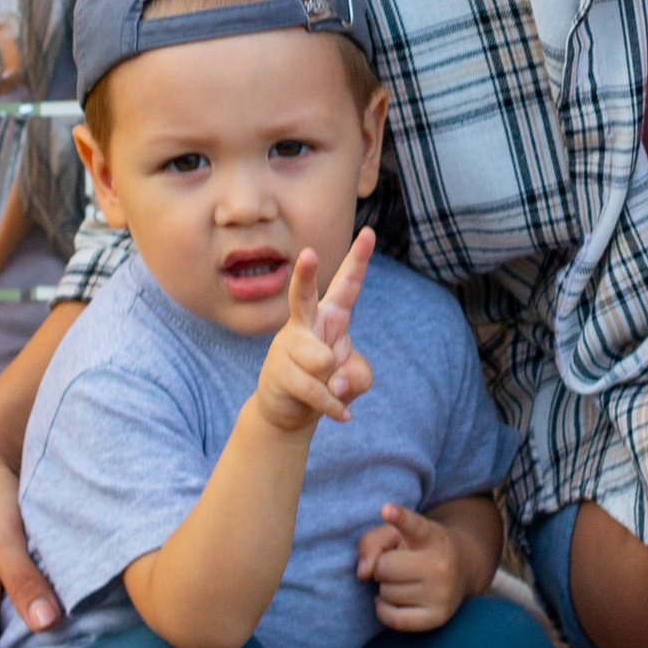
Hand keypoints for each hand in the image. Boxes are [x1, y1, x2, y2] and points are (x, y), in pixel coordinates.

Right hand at [254, 229, 375, 438]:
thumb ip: (358, 374)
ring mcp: (288, 347)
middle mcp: (305, 324)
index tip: (369, 233)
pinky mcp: (278, 372)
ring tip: (328, 390)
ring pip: (322, 361)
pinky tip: (342, 415)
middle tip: (308, 254)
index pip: (346, 284)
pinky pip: (316, 390)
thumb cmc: (326, 382)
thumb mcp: (355, 377)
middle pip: (303, 296)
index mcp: (330, 316)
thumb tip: (335, 381)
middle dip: (304, 275)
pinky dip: (333, 406)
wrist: (291, 412)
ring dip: (334, 385)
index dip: (358, 259)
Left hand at [357, 500, 471, 631]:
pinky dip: (384, 610)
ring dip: (387, 588)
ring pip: (386, 594)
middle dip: (383, 567)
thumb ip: (371, 542)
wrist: (462, 569)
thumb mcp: (397, 534)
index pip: (414, 526)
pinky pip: (393, 619)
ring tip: (404, 581)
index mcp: (432, 536)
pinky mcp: (438, 618)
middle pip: (384, 567)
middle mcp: (441, 564)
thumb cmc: (419, 549)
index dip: (400, 517)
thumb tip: (363, 574)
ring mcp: (442, 593)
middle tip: (398, 566)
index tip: (386, 510)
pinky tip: (392, 600)